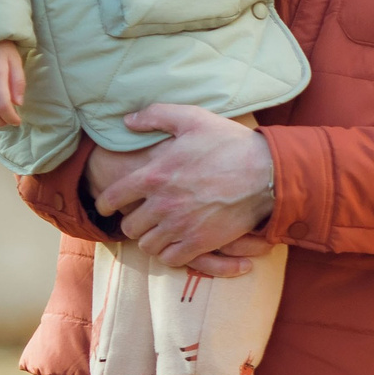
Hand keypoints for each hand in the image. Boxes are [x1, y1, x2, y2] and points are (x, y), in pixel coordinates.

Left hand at [91, 105, 276, 269]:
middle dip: (133, 221)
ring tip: (159, 231)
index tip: (109, 206)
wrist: (267, 173)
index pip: (113, 197)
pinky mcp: (201, 242)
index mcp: (155, 175)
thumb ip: (155, 115)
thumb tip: (127, 121)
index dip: (106, 203)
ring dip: (151, 238)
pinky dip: (171, 253)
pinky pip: (171, 259)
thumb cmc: (230, 143)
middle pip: (130, 226)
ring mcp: (181, 226)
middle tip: (142, 217)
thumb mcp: (193, 118)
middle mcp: (163, 204)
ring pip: (148, 245)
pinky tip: (177, 243)